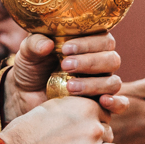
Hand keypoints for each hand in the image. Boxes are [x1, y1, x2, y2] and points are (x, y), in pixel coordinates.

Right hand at [0, 96, 122, 143]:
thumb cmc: (25, 132)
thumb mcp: (50, 108)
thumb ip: (73, 109)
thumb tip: (85, 111)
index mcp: (86, 106)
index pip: (105, 115)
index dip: (94, 123)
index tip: (81, 131)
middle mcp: (95, 127)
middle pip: (109, 134)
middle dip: (97, 141)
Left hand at [2, 33, 124, 121]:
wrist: (24, 96)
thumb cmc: (31, 68)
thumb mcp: (28, 53)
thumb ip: (35, 44)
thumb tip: (48, 44)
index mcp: (88, 44)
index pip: (102, 39)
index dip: (87, 43)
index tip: (65, 49)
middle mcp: (99, 63)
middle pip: (112, 59)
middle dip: (90, 62)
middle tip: (66, 66)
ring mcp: (101, 84)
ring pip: (113, 82)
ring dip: (94, 84)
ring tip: (69, 87)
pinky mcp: (99, 104)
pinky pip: (120, 104)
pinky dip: (116, 103)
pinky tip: (103, 101)